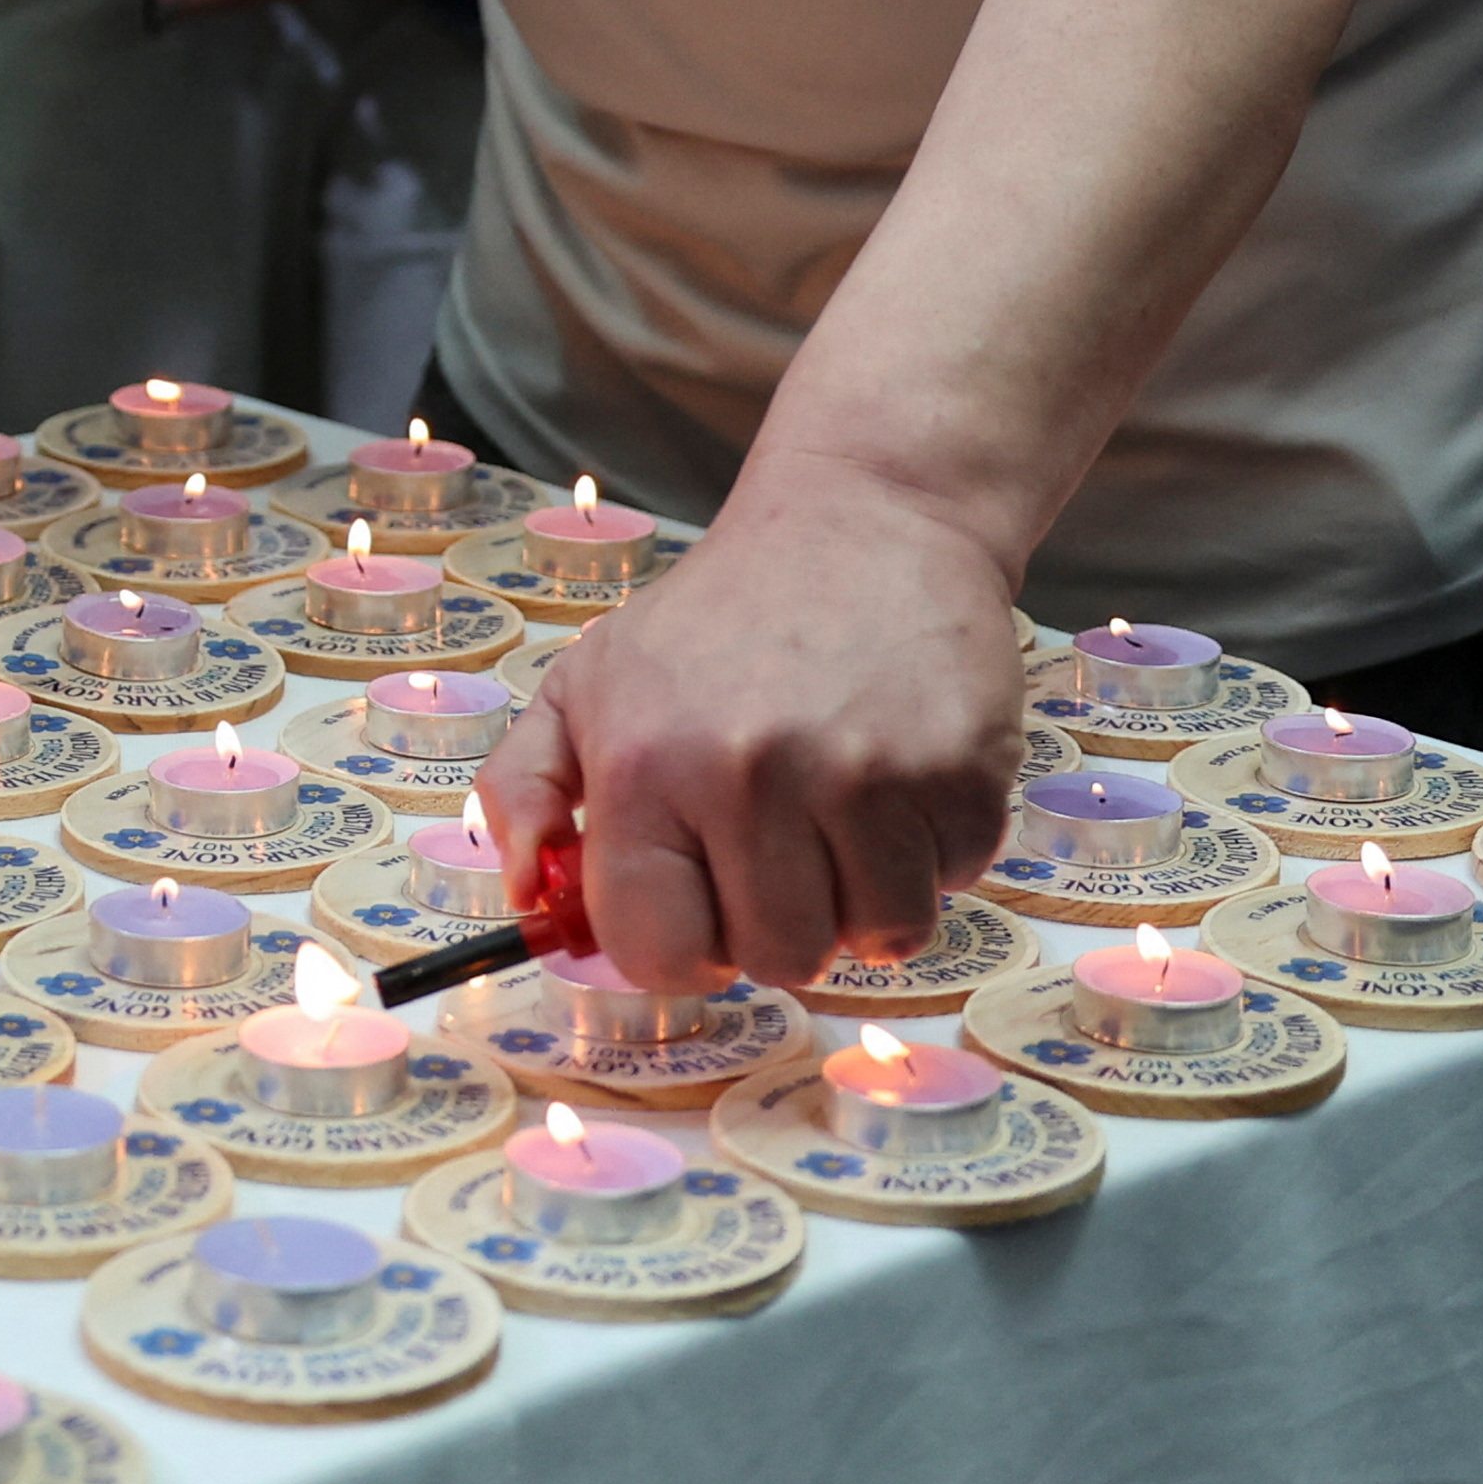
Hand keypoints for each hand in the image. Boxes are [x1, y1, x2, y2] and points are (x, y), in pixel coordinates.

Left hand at [477, 461, 1025, 987]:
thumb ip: (526, 789)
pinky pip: (952, 888)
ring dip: (863, 898)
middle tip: (779, 848)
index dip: (680, 950)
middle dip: (780, 923)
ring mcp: (863, 778)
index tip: (699, 913)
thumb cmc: (716, 620)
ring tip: (840, 811)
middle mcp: (747, 776)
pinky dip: (930, 856)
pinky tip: (898, 780)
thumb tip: (523, 893)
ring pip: (876, 941)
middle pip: (778, 960)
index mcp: (643, 765)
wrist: (862, 523)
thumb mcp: (588, 681)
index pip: (655, 950)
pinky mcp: (959, 774)